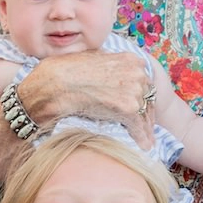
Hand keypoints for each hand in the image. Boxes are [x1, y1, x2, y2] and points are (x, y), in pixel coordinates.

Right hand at [15, 52, 151, 145]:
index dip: (142, 97)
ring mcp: (134, 90)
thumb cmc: (64, 71)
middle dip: (146, 113)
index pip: (144, 82)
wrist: (54, 84)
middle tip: (146, 127)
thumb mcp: (91, 57)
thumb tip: (109, 69)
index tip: (141, 108)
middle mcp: (136, 72)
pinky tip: (143, 145)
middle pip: (148, 98)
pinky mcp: (128, 108)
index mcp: (130, 59)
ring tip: (146, 140)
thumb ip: (107, 63)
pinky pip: (139, 126)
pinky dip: (142, 138)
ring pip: (146, 114)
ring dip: (146, 128)